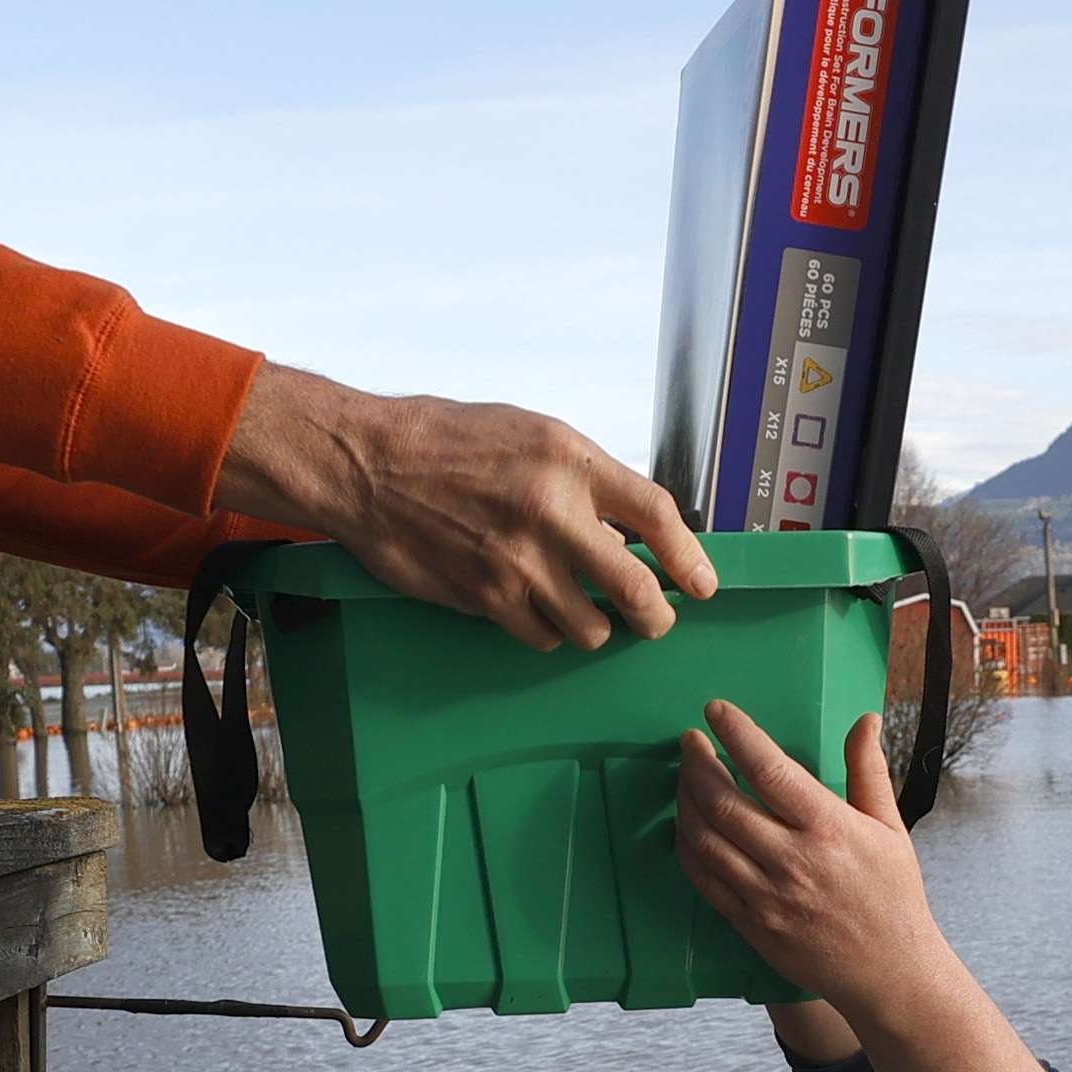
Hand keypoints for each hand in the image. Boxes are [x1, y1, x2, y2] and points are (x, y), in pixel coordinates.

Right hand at [219, 364, 715, 650]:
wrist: (368, 464)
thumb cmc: (449, 441)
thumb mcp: (532, 433)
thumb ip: (586, 477)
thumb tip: (635, 525)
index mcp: (570, 461)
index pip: (657, 515)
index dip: (690, 557)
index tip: (702, 582)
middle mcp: (551, 513)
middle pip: (637, 590)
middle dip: (657, 616)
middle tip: (656, 620)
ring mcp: (517, 562)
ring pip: (591, 628)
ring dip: (597, 628)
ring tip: (588, 613)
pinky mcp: (484, 597)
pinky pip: (542, 638)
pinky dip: (549, 633)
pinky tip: (538, 610)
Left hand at [678, 706, 939, 1022]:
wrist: (889, 974)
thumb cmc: (894, 897)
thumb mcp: (890, 828)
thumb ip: (869, 770)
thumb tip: (865, 719)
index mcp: (829, 829)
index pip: (770, 769)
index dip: (737, 734)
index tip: (717, 710)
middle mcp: (792, 860)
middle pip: (723, 801)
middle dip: (697, 763)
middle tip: (690, 741)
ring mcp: (765, 896)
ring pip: (704, 838)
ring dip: (685, 800)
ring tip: (685, 777)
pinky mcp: (750, 923)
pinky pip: (703, 878)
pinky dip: (686, 845)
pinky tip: (686, 825)